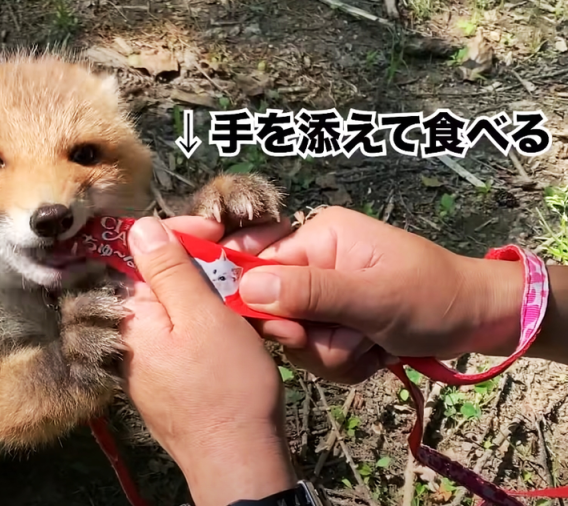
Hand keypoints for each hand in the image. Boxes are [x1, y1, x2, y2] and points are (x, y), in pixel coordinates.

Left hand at [120, 216, 295, 505]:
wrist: (237, 460)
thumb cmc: (226, 390)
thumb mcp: (204, 317)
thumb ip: (170, 270)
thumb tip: (140, 228)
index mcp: (130, 316)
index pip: (138, 252)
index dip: (178, 234)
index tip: (215, 233)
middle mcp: (129, 335)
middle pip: (157, 277)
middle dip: (199, 264)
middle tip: (238, 264)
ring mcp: (145, 358)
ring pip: (175, 304)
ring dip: (210, 293)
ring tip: (244, 297)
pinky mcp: (164, 375)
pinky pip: (182, 332)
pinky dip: (209, 321)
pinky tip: (237, 326)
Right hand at [225, 206, 523, 383]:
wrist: (482, 319)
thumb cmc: (434, 298)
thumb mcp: (374, 297)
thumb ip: (310, 293)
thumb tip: (246, 288)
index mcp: (319, 236)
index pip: (257, 268)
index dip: (264, 307)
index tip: (295, 334)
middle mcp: (315, 260)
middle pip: (273, 311)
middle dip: (311, 339)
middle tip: (352, 343)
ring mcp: (325, 292)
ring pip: (296, 337)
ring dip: (332, 354)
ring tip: (371, 347)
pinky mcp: (336, 318)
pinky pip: (316, 350)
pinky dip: (344, 361)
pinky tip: (374, 354)